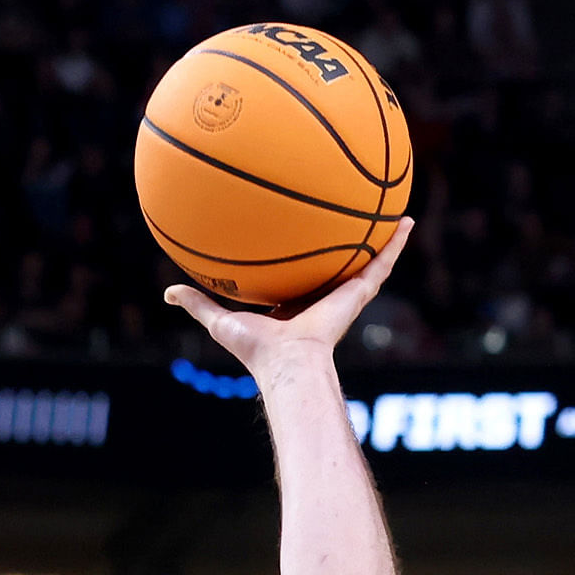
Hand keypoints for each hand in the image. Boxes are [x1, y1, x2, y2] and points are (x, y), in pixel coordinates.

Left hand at [164, 220, 410, 379]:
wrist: (287, 362)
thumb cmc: (256, 349)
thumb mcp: (220, 319)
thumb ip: (198, 303)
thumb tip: (167, 292)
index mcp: (297, 303)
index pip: (305, 276)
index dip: (307, 257)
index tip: (307, 237)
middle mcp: (325, 297)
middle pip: (340, 263)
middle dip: (348, 244)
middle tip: (354, 216)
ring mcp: (345, 295)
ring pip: (368, 260)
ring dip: (383, 237)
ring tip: (395, 212)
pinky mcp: (359, 293)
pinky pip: (382, 263)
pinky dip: (396, 243)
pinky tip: (406, 220)